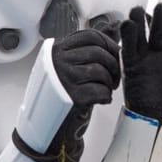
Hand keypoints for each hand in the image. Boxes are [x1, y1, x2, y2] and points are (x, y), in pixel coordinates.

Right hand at [41, 29, 120, 161]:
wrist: (45, 131)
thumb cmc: (61, 97)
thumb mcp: (70, 67)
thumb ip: (87, 50)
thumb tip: (115, 30)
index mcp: (56, 50)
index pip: (90, 35)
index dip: (109, 44)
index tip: (116, 54)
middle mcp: (56, 61)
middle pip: (98, 52)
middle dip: (114, 64)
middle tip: (114, 77)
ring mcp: (62, 78)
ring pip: (100, 70)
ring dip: (109, 82)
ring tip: (107, 89)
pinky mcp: (70, 97)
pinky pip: (99, 90)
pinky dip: (106, 96)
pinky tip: (102, 100)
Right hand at [120, 3, 161, 122]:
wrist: (151, 116)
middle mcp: (157, 51)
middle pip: (157, 25)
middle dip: (159, 14)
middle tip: (161, 9)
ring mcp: (143, 56)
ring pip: (140, 31)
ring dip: (139, 18)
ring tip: (139, 12)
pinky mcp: (130, 63)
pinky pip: (127, 45)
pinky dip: (127, 34)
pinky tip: (128, 25)